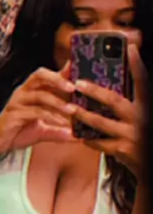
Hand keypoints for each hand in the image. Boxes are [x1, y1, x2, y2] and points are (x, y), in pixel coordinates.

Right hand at [0, 64, 76, 154]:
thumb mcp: (43, 129)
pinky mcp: (14, 114)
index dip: (62, 71)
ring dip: (57, 102)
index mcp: (31, 90)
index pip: (47, 75)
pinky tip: (60, 124)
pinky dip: (49, 117)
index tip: (78, 70)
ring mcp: (17, 101)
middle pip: (40, 75)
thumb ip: (58, 129)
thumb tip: (76, 136)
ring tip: (72, 110)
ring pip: (39, 95)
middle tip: (74, 88)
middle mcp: (24, 91)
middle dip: (58, 79)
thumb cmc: (19, 131)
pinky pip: (34, 112)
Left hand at [71, 44, 147, 181]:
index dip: (137, 64)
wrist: (151, 166)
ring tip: (69, 108)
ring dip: (83, 114)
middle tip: (77, 83)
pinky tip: (78, 133)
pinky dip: (88, 138)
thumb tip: (113, 86)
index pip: (143, 81)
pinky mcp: (123, 150)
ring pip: (101, 122)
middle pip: (114, 100)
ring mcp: (132, 135)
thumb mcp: (143, 116)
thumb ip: (133, 104)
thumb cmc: (145, 137)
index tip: (130, 48)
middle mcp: (142, 118)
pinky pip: (100, 143)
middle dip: (94, 90)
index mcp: (147, 106)